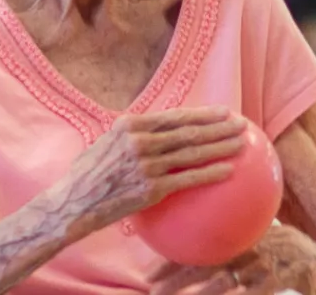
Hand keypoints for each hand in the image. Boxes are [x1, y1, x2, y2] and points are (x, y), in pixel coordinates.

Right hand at [58, 107, 247, 234]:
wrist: (73, 204)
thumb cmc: (88, 176)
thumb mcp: (106, 144)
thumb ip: (132, 136)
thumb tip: (158, 134)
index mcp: (130, 125)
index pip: (175, 116)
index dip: (202, 113)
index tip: (223, 112)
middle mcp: (139, 140)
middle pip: (189, 131)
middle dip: (220, 126)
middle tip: (242, 125)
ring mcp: (146, 164)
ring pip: (193, 152)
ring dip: (221, 146)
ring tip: (242, 144)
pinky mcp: (150, 188)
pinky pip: (188, 178)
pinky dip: (210, 173)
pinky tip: (228, 172)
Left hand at [148, 224, 315, 294]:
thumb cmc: (299, 261)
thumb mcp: (271, 244)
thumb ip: (242, 243)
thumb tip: (206, 249)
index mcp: (251, 232)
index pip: (207, 242)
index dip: (178, 255)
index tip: (152, 271)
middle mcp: (260, 241)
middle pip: (212, 258)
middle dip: (179, 275)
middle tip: (153, 288)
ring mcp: (276, 258)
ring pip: (231, 277)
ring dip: (201, 292)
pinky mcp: (292, 274)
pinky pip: (259, 290)